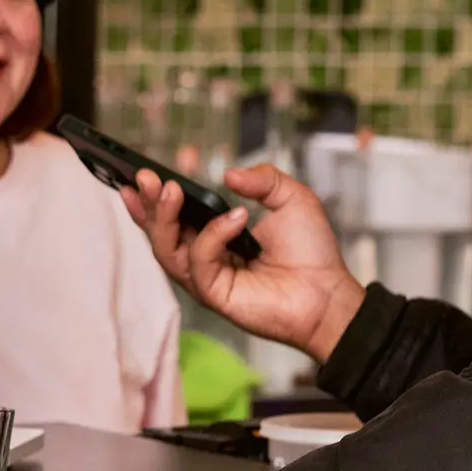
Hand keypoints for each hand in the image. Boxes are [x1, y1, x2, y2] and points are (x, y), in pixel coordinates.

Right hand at [121, 165, 364, 362]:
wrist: (328, 293)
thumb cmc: (312, 253)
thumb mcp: (292, 199)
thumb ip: (263, 179)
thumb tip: (228, 176)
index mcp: (217, 237)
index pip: (176, 217)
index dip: (154, 199)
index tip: (142, 175)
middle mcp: (206, 259)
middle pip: (161, 233)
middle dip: (149, 204)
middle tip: (145, 178)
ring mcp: (207, 278)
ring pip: (167, 249)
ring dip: (164, 217)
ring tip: (171, 190)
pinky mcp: (214, 295)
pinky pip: (199, 261)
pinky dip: (212, 236)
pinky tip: (236, 218)